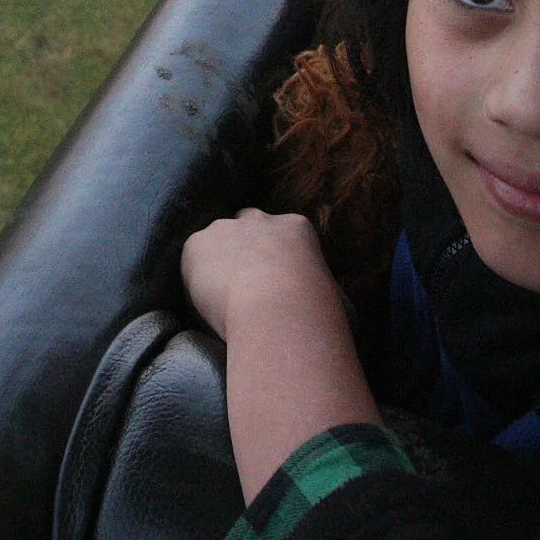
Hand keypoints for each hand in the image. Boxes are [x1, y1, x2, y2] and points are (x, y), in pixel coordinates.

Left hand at [181, 208, 338, 341]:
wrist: (276, 307)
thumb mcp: (340, 302)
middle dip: (242, 249)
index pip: (280, 232)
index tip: (270, 281)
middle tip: (243, 284)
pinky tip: (201, 303)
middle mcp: (259, 220)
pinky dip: (194, 279)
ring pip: (215, 242)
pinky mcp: (196, 245)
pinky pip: (192, 261)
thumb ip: (336, 300)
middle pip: (245, 225)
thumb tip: (348, 318)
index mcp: (296, 227)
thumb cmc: (316, 310)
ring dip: (216, 263)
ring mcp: (224, 229)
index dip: (274, 257)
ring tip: (218, 297)